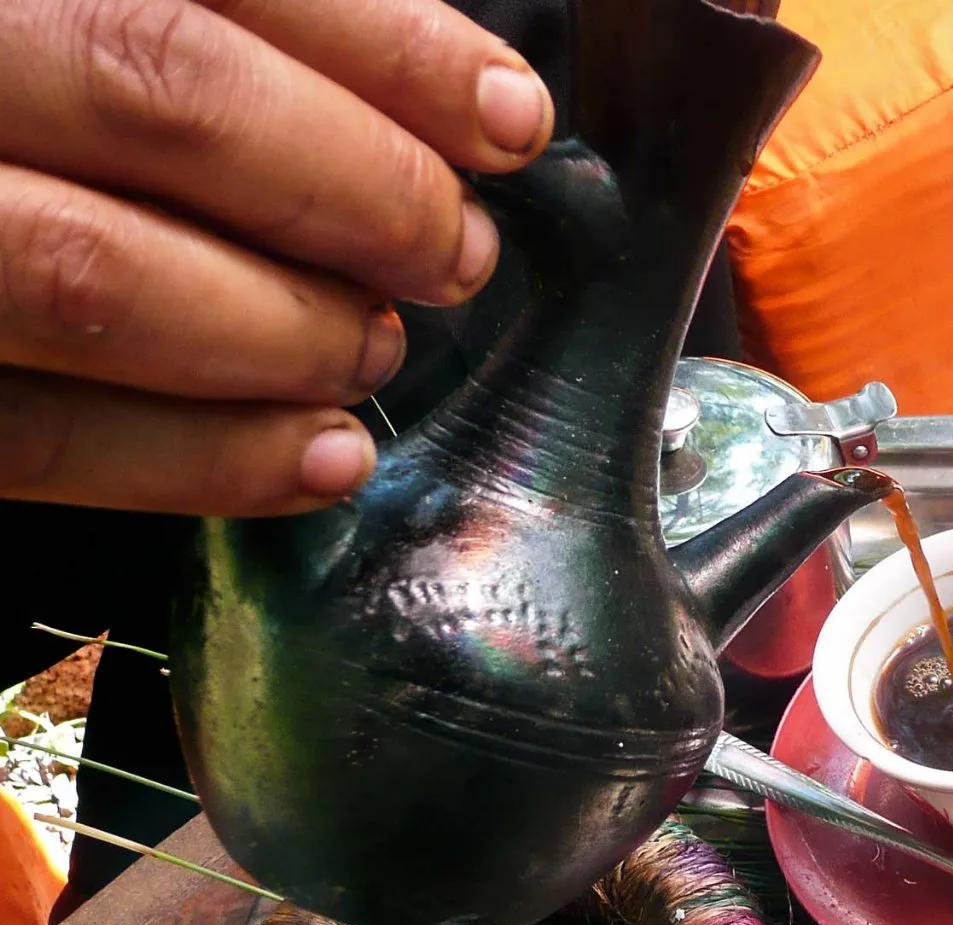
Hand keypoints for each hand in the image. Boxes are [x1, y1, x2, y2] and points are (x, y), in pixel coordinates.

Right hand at [0, 0, 555, 515]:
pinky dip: (194, 457)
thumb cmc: (18, 100)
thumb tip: (434, 92)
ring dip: (281, 325)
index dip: (385, 42)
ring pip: (90, 270)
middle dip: (355, 184)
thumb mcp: (70, 19)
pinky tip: (314, 458)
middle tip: (449, 249)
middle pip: (159, 91)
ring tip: (373, 345)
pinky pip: (29, 433)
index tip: (508, 117)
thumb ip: (214, 27)